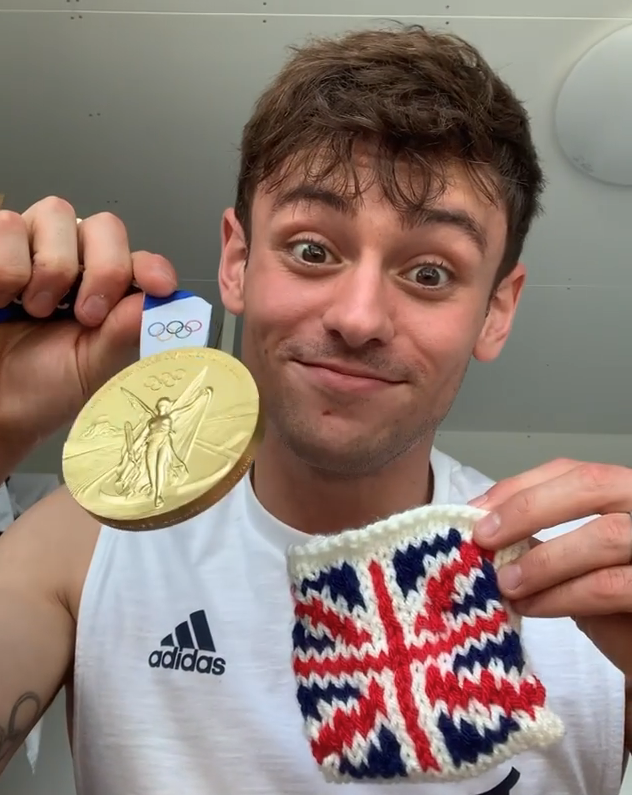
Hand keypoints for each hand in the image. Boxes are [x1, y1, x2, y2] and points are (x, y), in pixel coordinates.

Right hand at [0, 196, 176, 473]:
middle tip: (86, 315)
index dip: (152, 268)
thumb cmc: (42, 384)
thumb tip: (164, 301)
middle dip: (103, 270)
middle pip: (105, 226)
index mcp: (109, 289)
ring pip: (56, 214)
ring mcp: (34, 243)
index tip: (160, 287)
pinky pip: (9, 226)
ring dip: (50, 270)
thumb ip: (126, 331)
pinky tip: (3, 298)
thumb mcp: (92, 367)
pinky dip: (7, 271)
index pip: (140, 261)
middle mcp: (76, 257)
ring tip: (34, 310)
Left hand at [470, 458, 631, 674]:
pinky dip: (561, 595)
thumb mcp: (574, 562)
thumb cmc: (610, 604)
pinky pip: (609, 585)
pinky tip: (530, 606)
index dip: (523, 484)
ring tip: (506, 583)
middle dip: (529, 508)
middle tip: (485, 537)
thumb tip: (484, 525)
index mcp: (625, 493)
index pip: (575, 471)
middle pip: (592, 484)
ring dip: (543, 560)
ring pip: (604, 535)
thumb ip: (541, 538)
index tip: (478, 508)